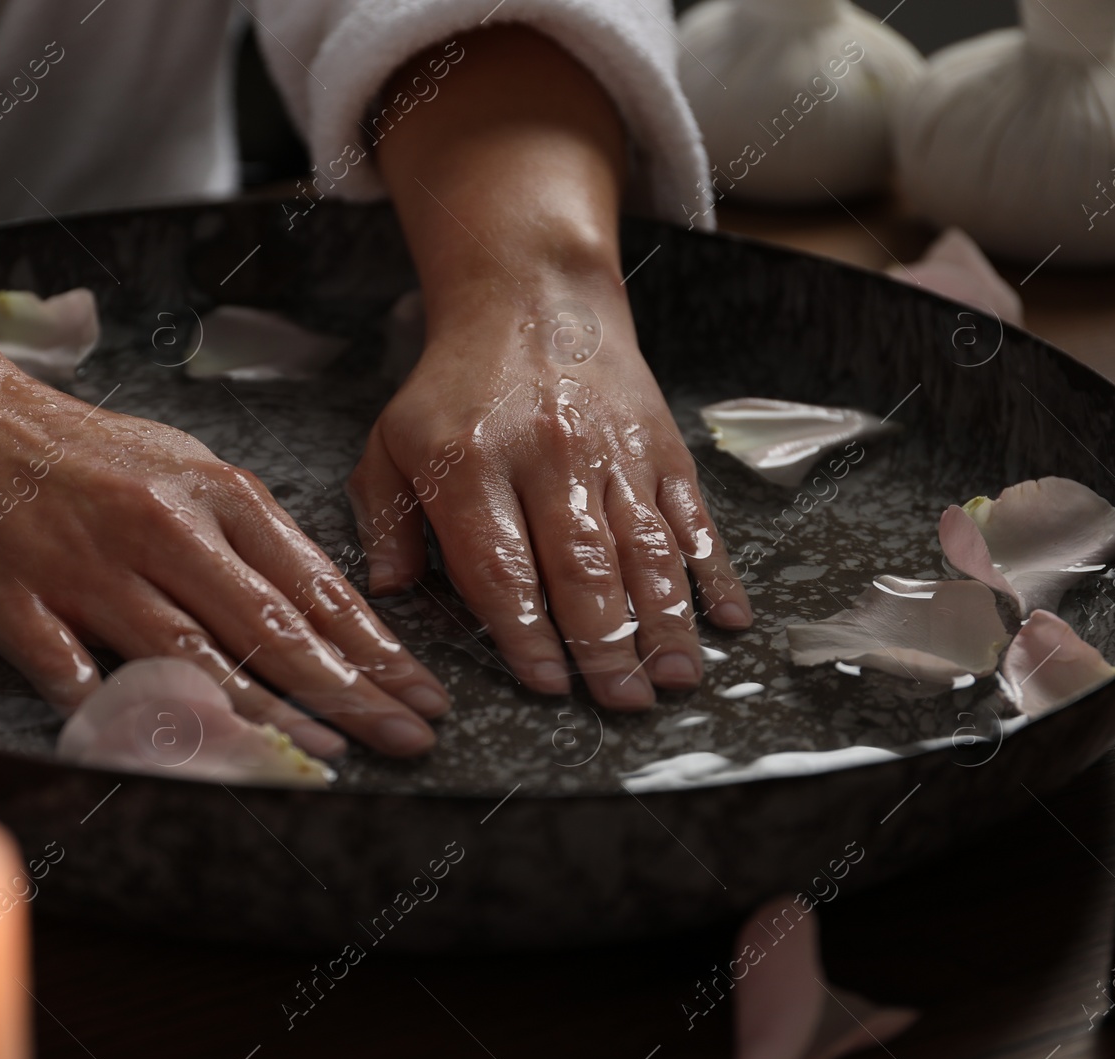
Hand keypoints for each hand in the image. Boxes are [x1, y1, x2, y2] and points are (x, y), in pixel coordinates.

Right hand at [0, 375, 450, 757]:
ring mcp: (86, 568)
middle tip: (411, 738)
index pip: (312, 584)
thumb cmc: (74, 449)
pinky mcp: (13, 601)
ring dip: (264, 713)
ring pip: (189, 655)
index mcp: (210, 492)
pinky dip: (120, 714)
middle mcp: (160, 528)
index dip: (375, 648)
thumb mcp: (177, 467)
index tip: (424, 694)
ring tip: (328, 754)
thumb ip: (242, 538)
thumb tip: (316, 612)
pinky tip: (170, 753)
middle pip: (269, 625)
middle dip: (351, 690)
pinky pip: (75, 674)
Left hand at [349, 279, 750, 707]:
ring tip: (679, 679)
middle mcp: (550, 457)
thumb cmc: (455, 389)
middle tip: (624, 704)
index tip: (546, 684)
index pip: (502, 566)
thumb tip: (389, 594)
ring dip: (667, 620)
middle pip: (585, 565)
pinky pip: (691, 516)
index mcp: (473, 464)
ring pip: (647, 547)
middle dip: (608, 644)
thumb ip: (384, 520)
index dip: (527, 633)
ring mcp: (614, 452)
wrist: (532, 299)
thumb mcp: (392, 442)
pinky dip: (714, 570)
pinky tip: (730, 618)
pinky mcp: (660, 447)